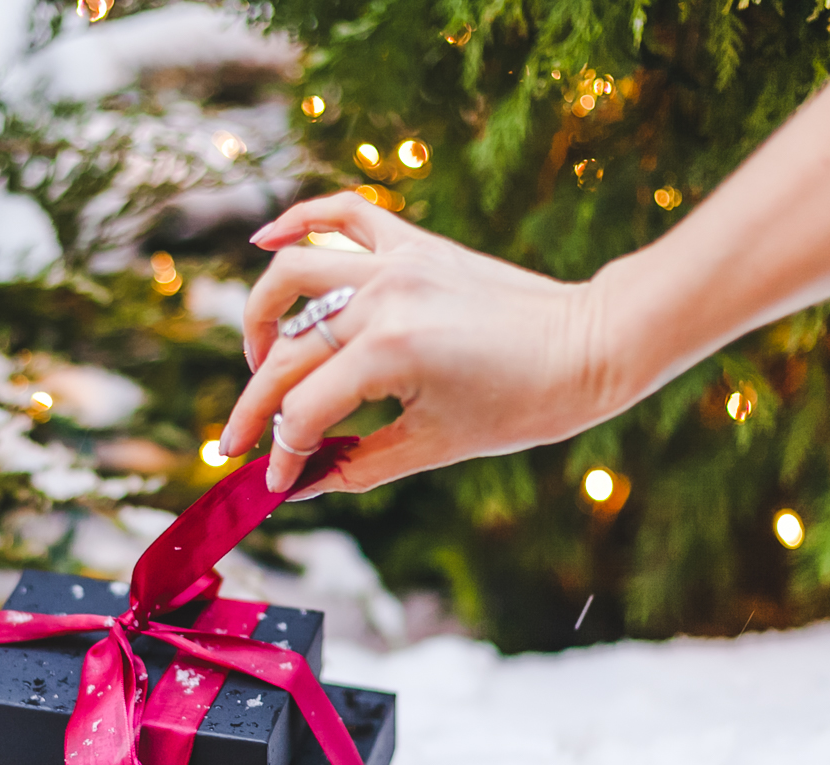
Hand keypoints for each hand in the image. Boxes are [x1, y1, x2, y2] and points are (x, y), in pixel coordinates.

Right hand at [224, 192, 633, 495]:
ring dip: (261, 319)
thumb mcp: (435, 447)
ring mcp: (396, 261)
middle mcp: (381, 298)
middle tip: (236, 444)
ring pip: (292, 274)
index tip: (272, 484)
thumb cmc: (526, 403)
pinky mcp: (414, 243)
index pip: (302, 411)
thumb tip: (302, 484)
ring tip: (260, 360)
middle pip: (286, 355)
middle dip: (255, 408)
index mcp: (387, 353)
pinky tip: (263, 242)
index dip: (281, 455)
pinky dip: (298, 221)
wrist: (592, 345)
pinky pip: (342, 214)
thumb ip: (358, 465)